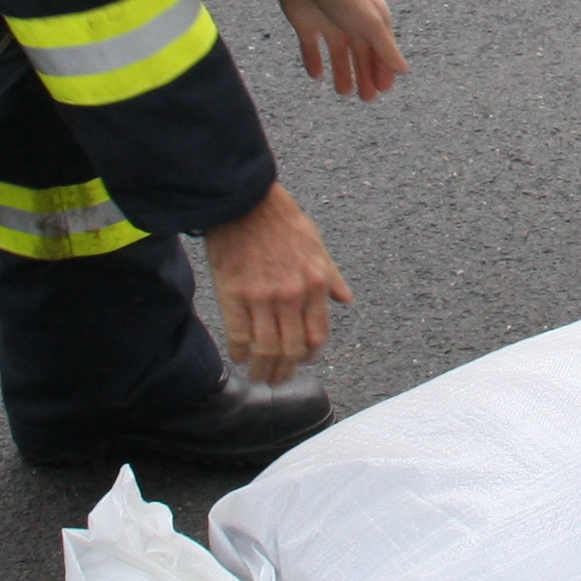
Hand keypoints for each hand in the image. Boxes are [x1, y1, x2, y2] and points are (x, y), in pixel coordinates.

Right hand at [203, 184, 350, 381]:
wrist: (246, 201)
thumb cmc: (282, 220)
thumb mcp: (316, 245)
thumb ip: (330, 276)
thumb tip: (345, 300)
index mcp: (315, 283)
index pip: (318, 336)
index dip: (310, 356)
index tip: (301, 362)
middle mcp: (292, 295)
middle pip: (292, 350)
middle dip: (285, 372)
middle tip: (277, 379)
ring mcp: (262, 297)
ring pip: (266, 349)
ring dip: (262, 370)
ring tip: (258, 376)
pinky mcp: (234, 294)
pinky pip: (239, 336)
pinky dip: (240, 353)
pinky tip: (239, 357)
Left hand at [274, 0, 404, 100]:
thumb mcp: (371, 25)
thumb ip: (386, 49)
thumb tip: (404, 70)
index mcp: (372, 20)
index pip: (380, 51)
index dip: (383, 70)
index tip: (383, 90)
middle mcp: (352, 22)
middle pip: (361, 55)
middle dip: (365, 75)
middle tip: (366, 98)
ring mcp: (329, 23)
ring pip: (338, 53)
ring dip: (342, 71)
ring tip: (344, 91)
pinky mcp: (307, 24)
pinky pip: (311, 47)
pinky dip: (314, 60)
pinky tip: (316, 75)